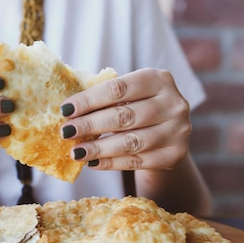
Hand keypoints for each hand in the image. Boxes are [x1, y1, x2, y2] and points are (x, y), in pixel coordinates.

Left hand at [60, 68, 191, 170]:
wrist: (169, 132)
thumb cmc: (139, 107)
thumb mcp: (129, 94)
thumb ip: (106, 98)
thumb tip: (68, 111)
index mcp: (158, 79)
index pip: (118, 89)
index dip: (89, 100)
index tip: (66, 110)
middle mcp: (173, 103)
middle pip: (124, 116)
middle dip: (90, 125)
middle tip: (66, 132)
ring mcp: (177, 130)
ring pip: (130, 142)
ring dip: (98, 148)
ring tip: (76, 152)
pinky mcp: (175, 154)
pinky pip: (137, 161)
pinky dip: (111, 163)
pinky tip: (92, 163)